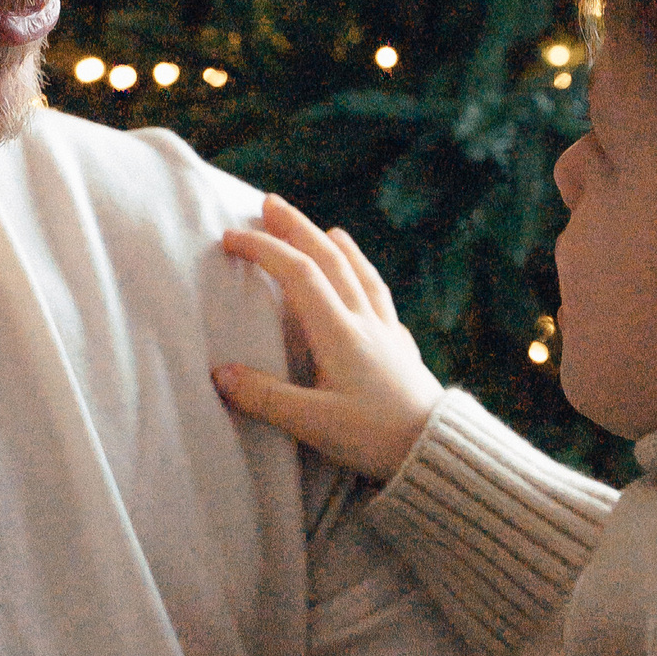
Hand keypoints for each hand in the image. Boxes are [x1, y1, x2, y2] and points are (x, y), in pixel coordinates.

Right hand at [212, 195, 443, 481]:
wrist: (436, 451)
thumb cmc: (375, 438)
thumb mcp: (313, 423)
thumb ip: (264, 397)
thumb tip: (220, 373)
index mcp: (339, 332)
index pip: (297, 274)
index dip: (263, 249)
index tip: (231, 237)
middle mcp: (364, 322)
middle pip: (329, 260)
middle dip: (297, 228)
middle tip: (270, 204)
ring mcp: (387, 332)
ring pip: (361, 273)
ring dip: (337, 246)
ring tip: (324, 228)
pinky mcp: (402, 349)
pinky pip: (381, 297)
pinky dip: (366, 276)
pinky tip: (366, 280)